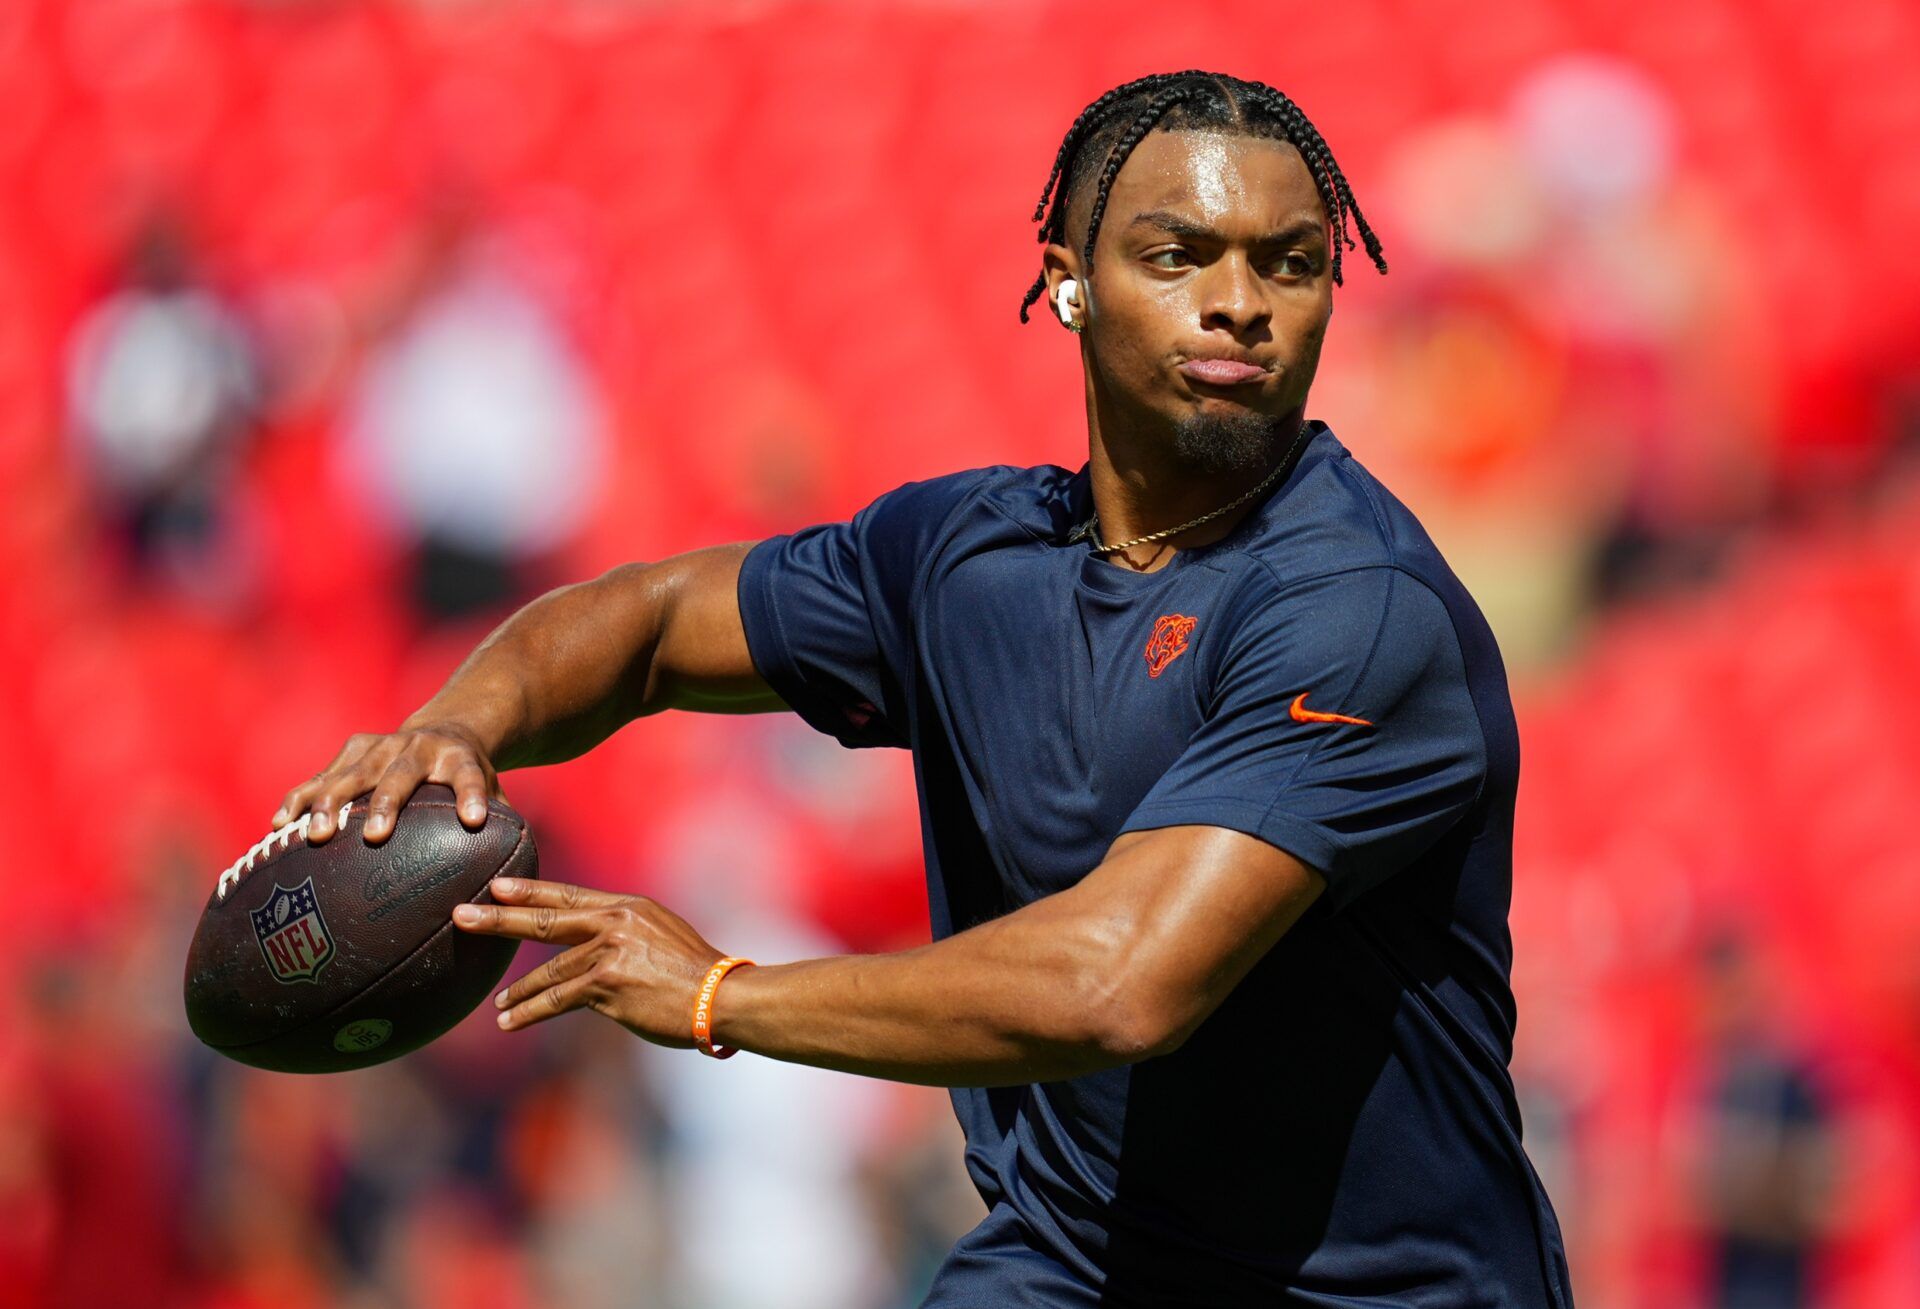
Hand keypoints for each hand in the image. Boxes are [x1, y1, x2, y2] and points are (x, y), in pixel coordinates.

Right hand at [271, 722, 500, 844]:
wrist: (445, 730)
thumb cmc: (470, 779)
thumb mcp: (496, 794)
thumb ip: (506, 831)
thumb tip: (514, 889)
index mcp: (460, 758)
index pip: (470, 776)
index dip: (473, 795)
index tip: (476, 820)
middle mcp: (419, 748)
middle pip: (402, 774)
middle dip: (386, 803)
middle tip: (374, 835)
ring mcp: (381, 746)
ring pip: (352, 773)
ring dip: (332, 802)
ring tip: (316, 836)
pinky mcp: (351, 751)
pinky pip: (320, 777)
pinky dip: (300, 800)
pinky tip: (280, 828)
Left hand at [453, 878, 733, 1045]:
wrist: (721, 996)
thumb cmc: (698, 973)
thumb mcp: (662, 936)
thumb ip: (626, 936)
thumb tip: (594, 950)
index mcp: (627, 907)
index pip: (569, 896)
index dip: (530, 890)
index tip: (497, 886)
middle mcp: (614, 923)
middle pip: (545, 920)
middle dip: (499, 918)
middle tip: (461, 914)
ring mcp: (608, 953)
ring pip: (549, 972)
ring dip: (519, 991)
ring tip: (498, 1005)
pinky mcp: (606, 985)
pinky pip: (557, 1000)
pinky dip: (530, 1011)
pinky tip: (509, 1020)